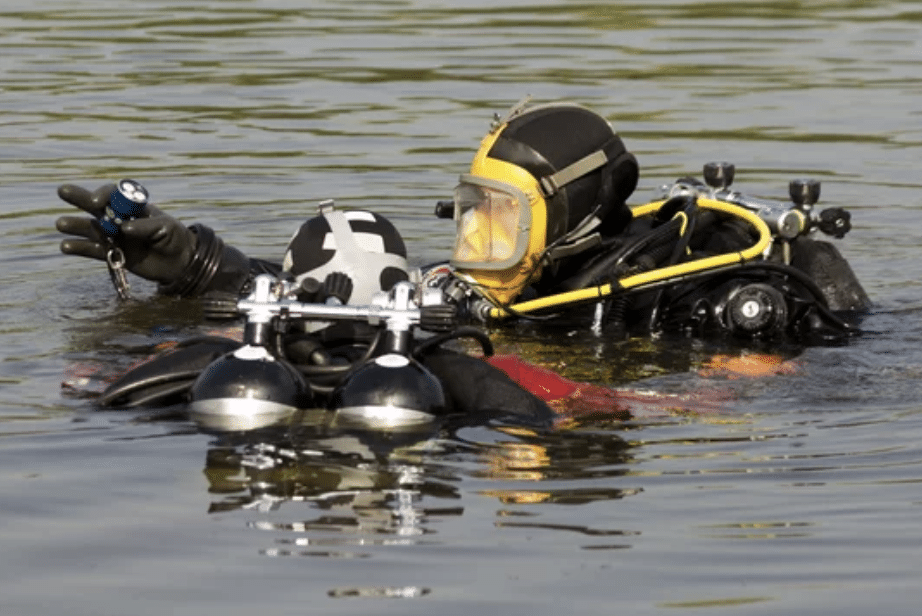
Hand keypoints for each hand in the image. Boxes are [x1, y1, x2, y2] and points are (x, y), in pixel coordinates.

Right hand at [56, 183, 195, 283]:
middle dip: (79, 198)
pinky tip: (65, 246)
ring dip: (76, 225)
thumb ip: (146, 226)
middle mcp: (120, 219)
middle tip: (62, 191)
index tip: (97, 201)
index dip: (104, 195)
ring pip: (91, 228)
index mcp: (133, 207)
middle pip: (96, 207)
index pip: (115, 195)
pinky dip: (80, 248)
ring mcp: (115, 236)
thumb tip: (124, 229)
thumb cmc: (174, 238)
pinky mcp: (113, 255)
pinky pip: (94, 250)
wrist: (179, 263)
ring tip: (61, 224)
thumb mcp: (166, 228)